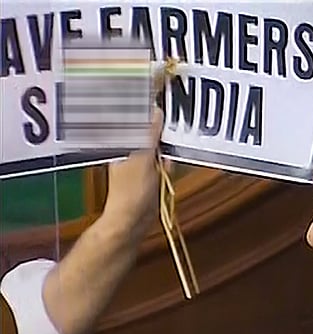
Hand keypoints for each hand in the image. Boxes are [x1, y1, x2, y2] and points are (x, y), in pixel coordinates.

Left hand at [101, 107, 164, 230]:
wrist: (133, 220)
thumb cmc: (130, 193)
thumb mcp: (143, 158)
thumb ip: (150, 135)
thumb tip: (156, 113)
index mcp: (121, 144)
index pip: (135, 120)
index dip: (148, 115)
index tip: (160, 109)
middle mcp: (128, 152)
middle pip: (147, 134)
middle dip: (159, 137)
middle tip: (165, 137)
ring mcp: (139, 164)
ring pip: (157, 149)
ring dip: (164, 153)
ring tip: (163, 160)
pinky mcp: (149, 176)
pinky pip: (161, 164)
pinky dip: (166, 167)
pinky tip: (166, 170)